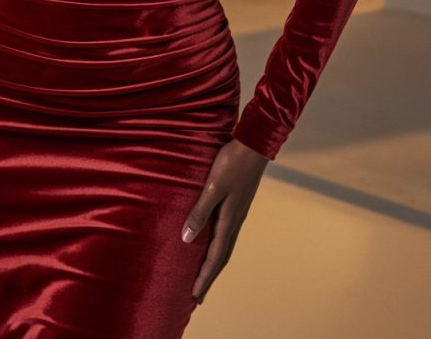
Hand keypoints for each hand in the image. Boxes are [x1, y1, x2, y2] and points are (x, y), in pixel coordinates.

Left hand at [181, 138, 268, 302]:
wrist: (254, 145)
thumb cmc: (232, 163)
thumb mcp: (213, 187)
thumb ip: (200, 212)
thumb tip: (187, 239)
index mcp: (229, 219)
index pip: (215, 256)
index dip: (204, 277)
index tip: (195, 296)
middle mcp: (235, 220)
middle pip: (222, 257)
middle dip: (209, 276)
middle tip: (198, 296)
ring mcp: (238, 212)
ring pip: (225, 246)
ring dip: (215, 263)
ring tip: (205, 275)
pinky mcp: (238, 204)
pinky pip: (227, 233)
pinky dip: (219, 246)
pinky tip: (213, 242)